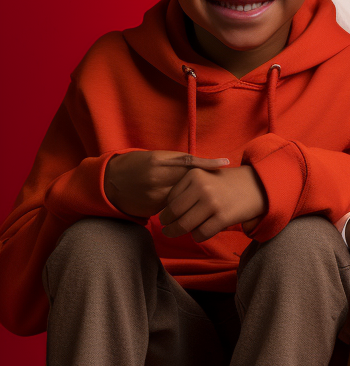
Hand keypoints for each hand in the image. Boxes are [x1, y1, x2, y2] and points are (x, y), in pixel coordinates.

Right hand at [105, 150, 229, 217]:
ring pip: (182, 198)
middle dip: (203, 184)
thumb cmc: (135, 164)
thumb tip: (199, 165)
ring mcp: (154, 195)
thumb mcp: (154, 156)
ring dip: (193, 197)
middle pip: (188, 182)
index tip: (225, 162)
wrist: (109, 182)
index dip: (207, 162)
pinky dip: (181, 206)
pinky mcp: (151, 208)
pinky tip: (188, 205)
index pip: (188, 162)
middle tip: (218, 185)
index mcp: (158, 161)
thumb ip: (175, 161)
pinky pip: (172, 208)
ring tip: (207, 196)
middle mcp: (157, 178)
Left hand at [158, 165, 265, 240]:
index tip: (167, 217)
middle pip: (174, 213)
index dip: (167, 210)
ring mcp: (213, 203)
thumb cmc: (225, 184)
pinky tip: (198, 234)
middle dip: (168, 225)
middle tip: (166, 230)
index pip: (170, 198)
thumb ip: (186, 189)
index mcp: (194, 174)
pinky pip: (201, 234)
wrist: (256, 186)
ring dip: (178, 232)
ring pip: (185, 225)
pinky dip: (197, 236)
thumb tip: (165, 211)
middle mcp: (202, 187)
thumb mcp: (205, 176)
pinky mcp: (223, 217)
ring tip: (176, 233)